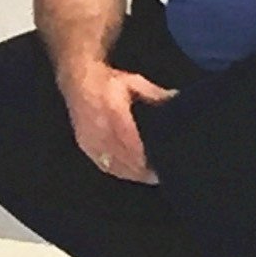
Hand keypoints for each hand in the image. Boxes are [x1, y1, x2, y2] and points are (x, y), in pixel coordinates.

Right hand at [63, 61, 173, 182]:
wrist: (78, 79)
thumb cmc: (106, 82)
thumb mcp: (134, 82)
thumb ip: (156, 94)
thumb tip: (177, 98)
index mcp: (116, 116)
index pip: (134, 148)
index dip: (147, 162)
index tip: (161, 169)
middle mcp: (102, 132)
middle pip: (126, 162)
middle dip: (143, 171)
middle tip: (160, 175)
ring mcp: (92, 141)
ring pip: (115, 167)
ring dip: (132, 173)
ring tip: (148, 177)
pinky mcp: (85, 145)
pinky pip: (103, 165)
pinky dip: (118, 171)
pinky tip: (129, 173)